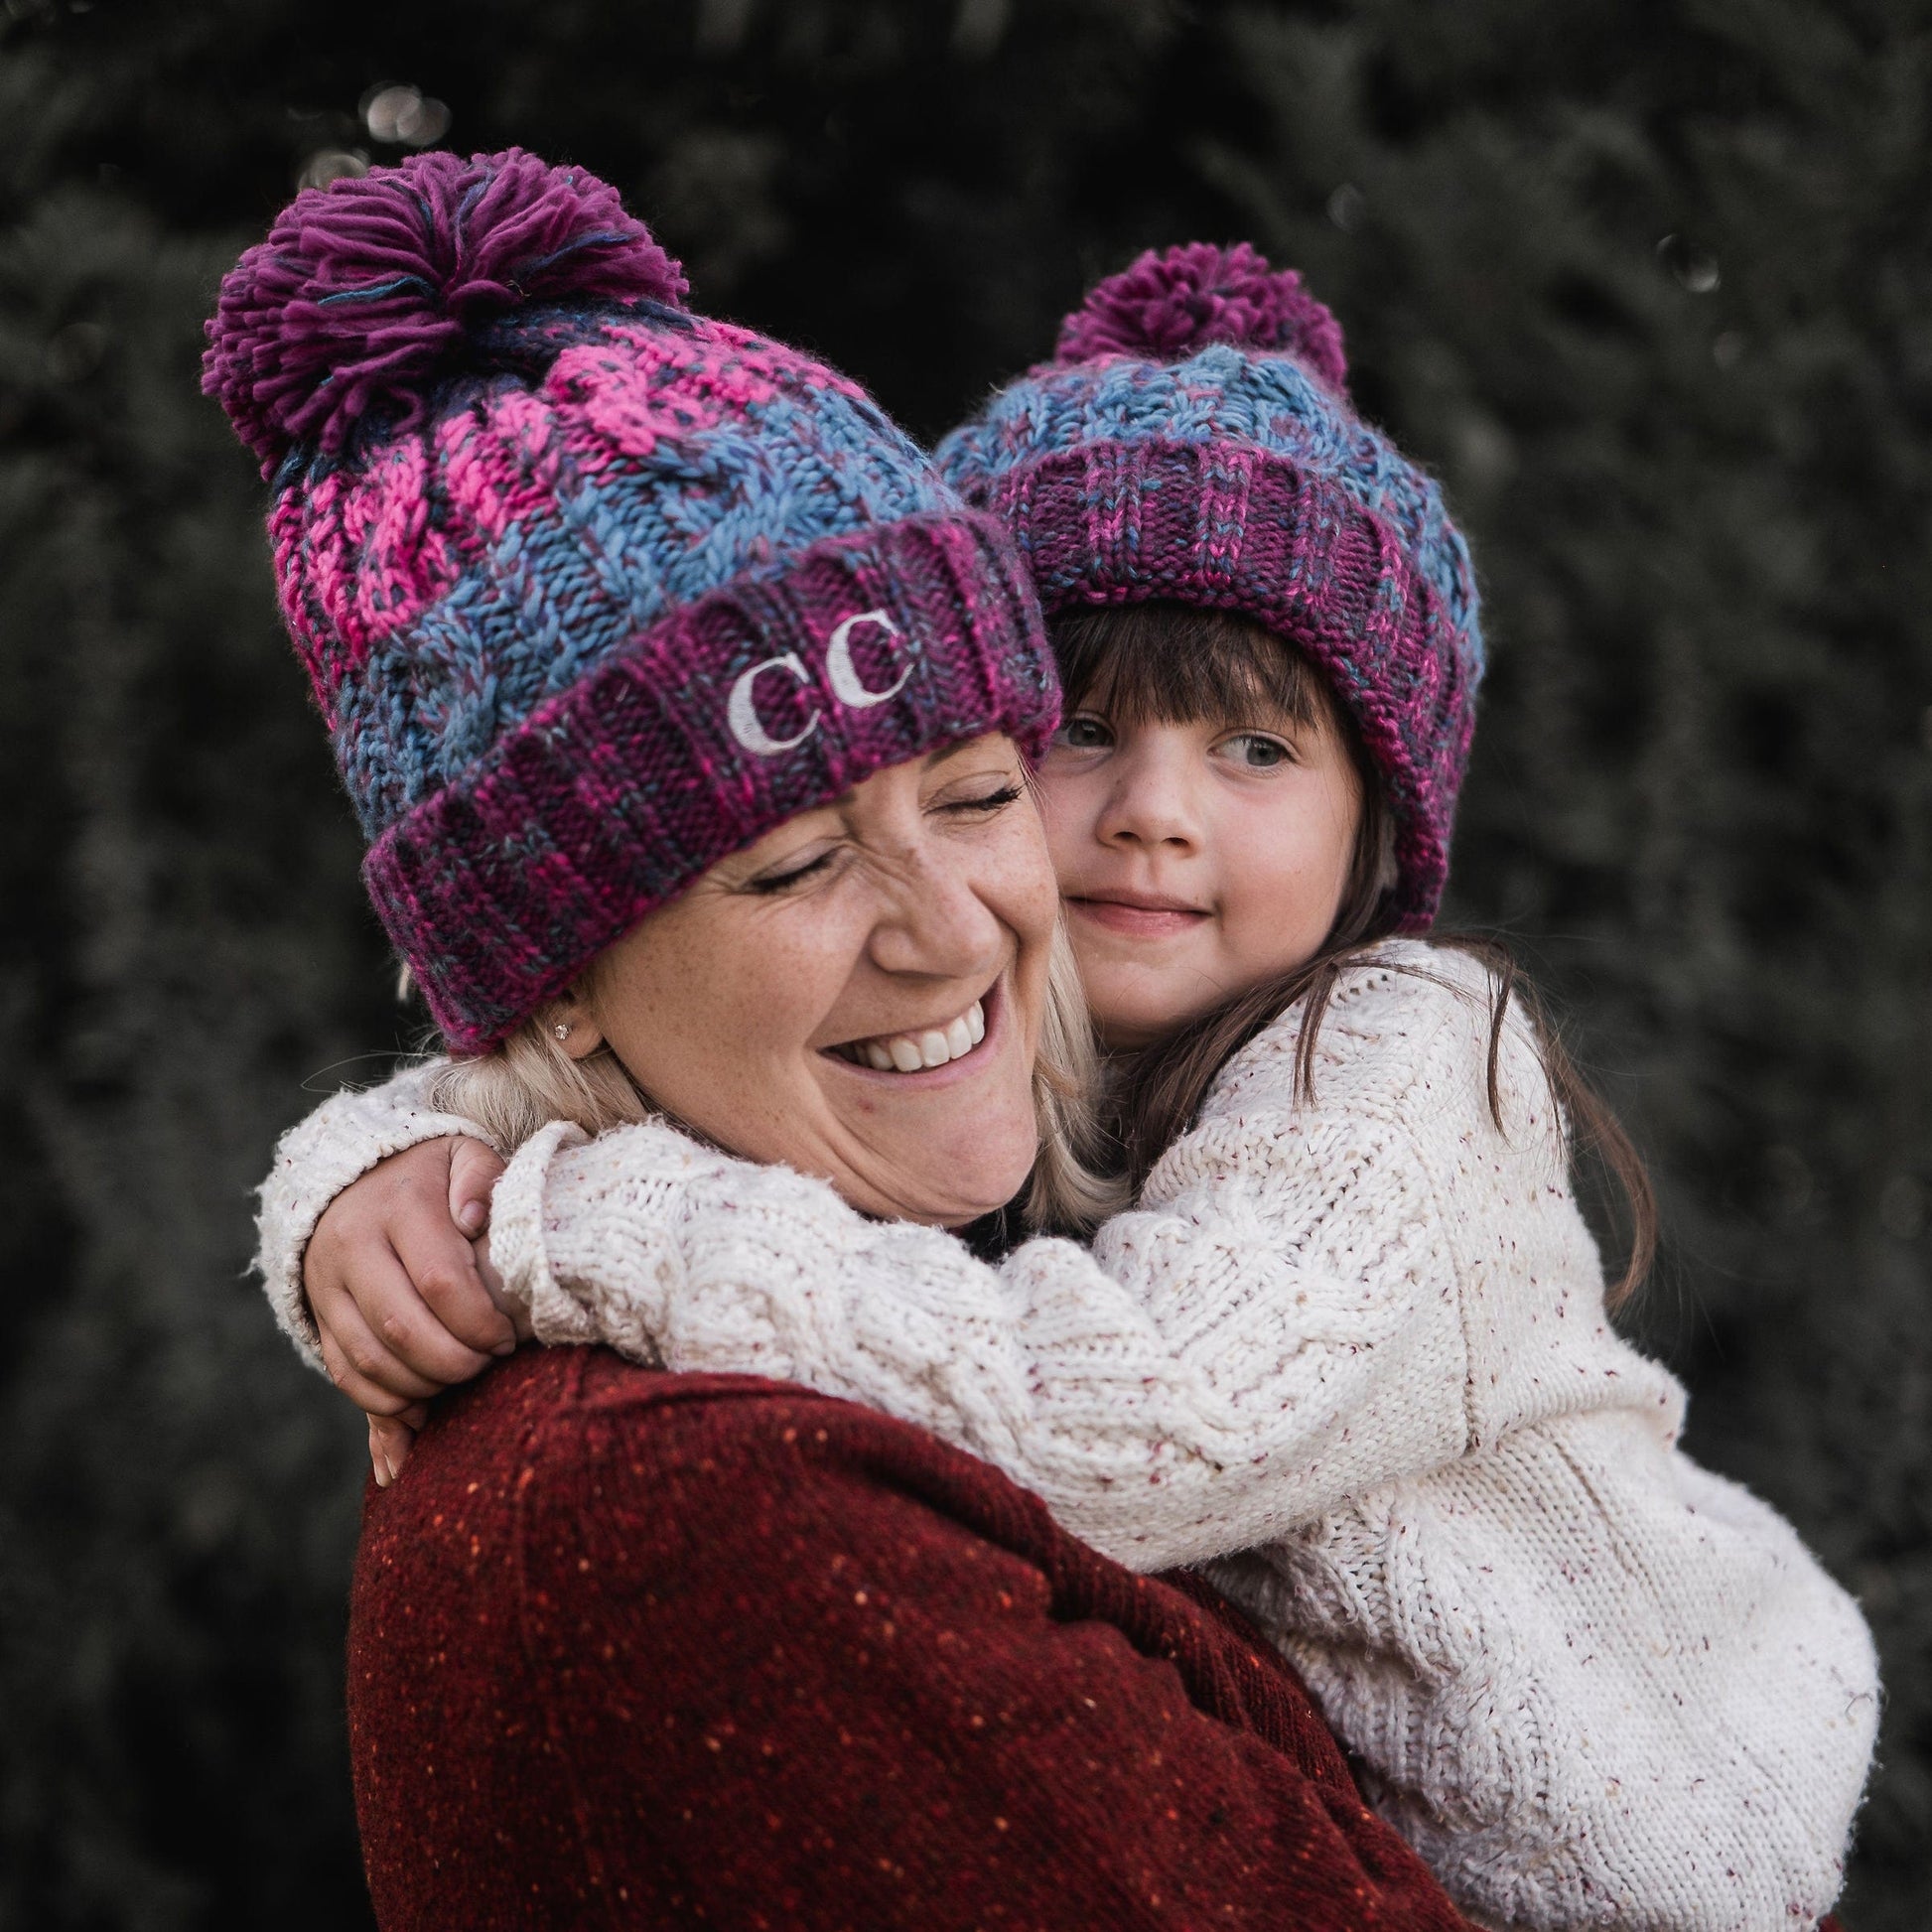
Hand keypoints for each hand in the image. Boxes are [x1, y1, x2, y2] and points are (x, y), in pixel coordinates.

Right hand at [303, 1134, 510, 1483]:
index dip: (479, 1321)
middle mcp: (352, 1245)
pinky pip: (344, 1372)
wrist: (351, 1176)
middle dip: (455, 1361)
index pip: (439, 1280)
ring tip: (462, 1379)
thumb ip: (481, 1177)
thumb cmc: (429, 1174)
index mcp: (398, 1206)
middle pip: (402, 1328)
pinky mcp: (317, 1314)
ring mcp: (326, 1284)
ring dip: (422, 1386)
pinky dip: (384, 1400)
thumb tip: (474, 1219)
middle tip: (488, 1363)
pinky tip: (422, 1404)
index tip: (507, 1337)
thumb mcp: (462, 1155)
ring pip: (369, 1358)